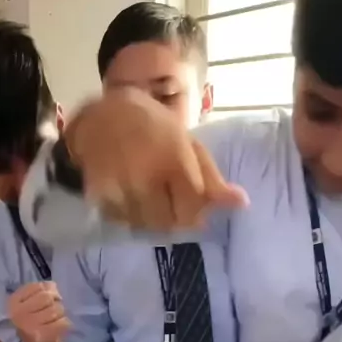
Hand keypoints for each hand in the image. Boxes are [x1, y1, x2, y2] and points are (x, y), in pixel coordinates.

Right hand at [8, 281, 70, 341]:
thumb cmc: (34, 321)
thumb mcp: (29, 302)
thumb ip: (40, 290)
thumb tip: (53, 286)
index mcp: (13, 301)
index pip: (38, 286)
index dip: (49, 290)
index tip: (50, 297)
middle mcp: (18, 313)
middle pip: (47, 297)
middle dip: (56, 301)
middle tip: (55, 309)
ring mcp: (29, 326)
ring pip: (56, 309)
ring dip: (61, 313)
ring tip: (56, 318)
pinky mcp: (42, 336)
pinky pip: (62, 322)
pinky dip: (64, 323)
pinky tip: (59, 326)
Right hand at [63, 87, 248, 230]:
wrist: (103, 115)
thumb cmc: (155, 129)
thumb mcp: (189, 146)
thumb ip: (213, 179)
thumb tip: (242, 203)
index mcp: (175, 161)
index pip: (192, 211)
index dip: (193, 214)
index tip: (189, 206)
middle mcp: (148, 176)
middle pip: (166, 224)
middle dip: (170, 219)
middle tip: (165, 200)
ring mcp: (121, 186)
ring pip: (142, 225)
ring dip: (147, 219)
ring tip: (145, 196)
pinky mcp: (100, 193)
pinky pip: (119, 220)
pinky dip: (125, 215)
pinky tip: (126, 195)